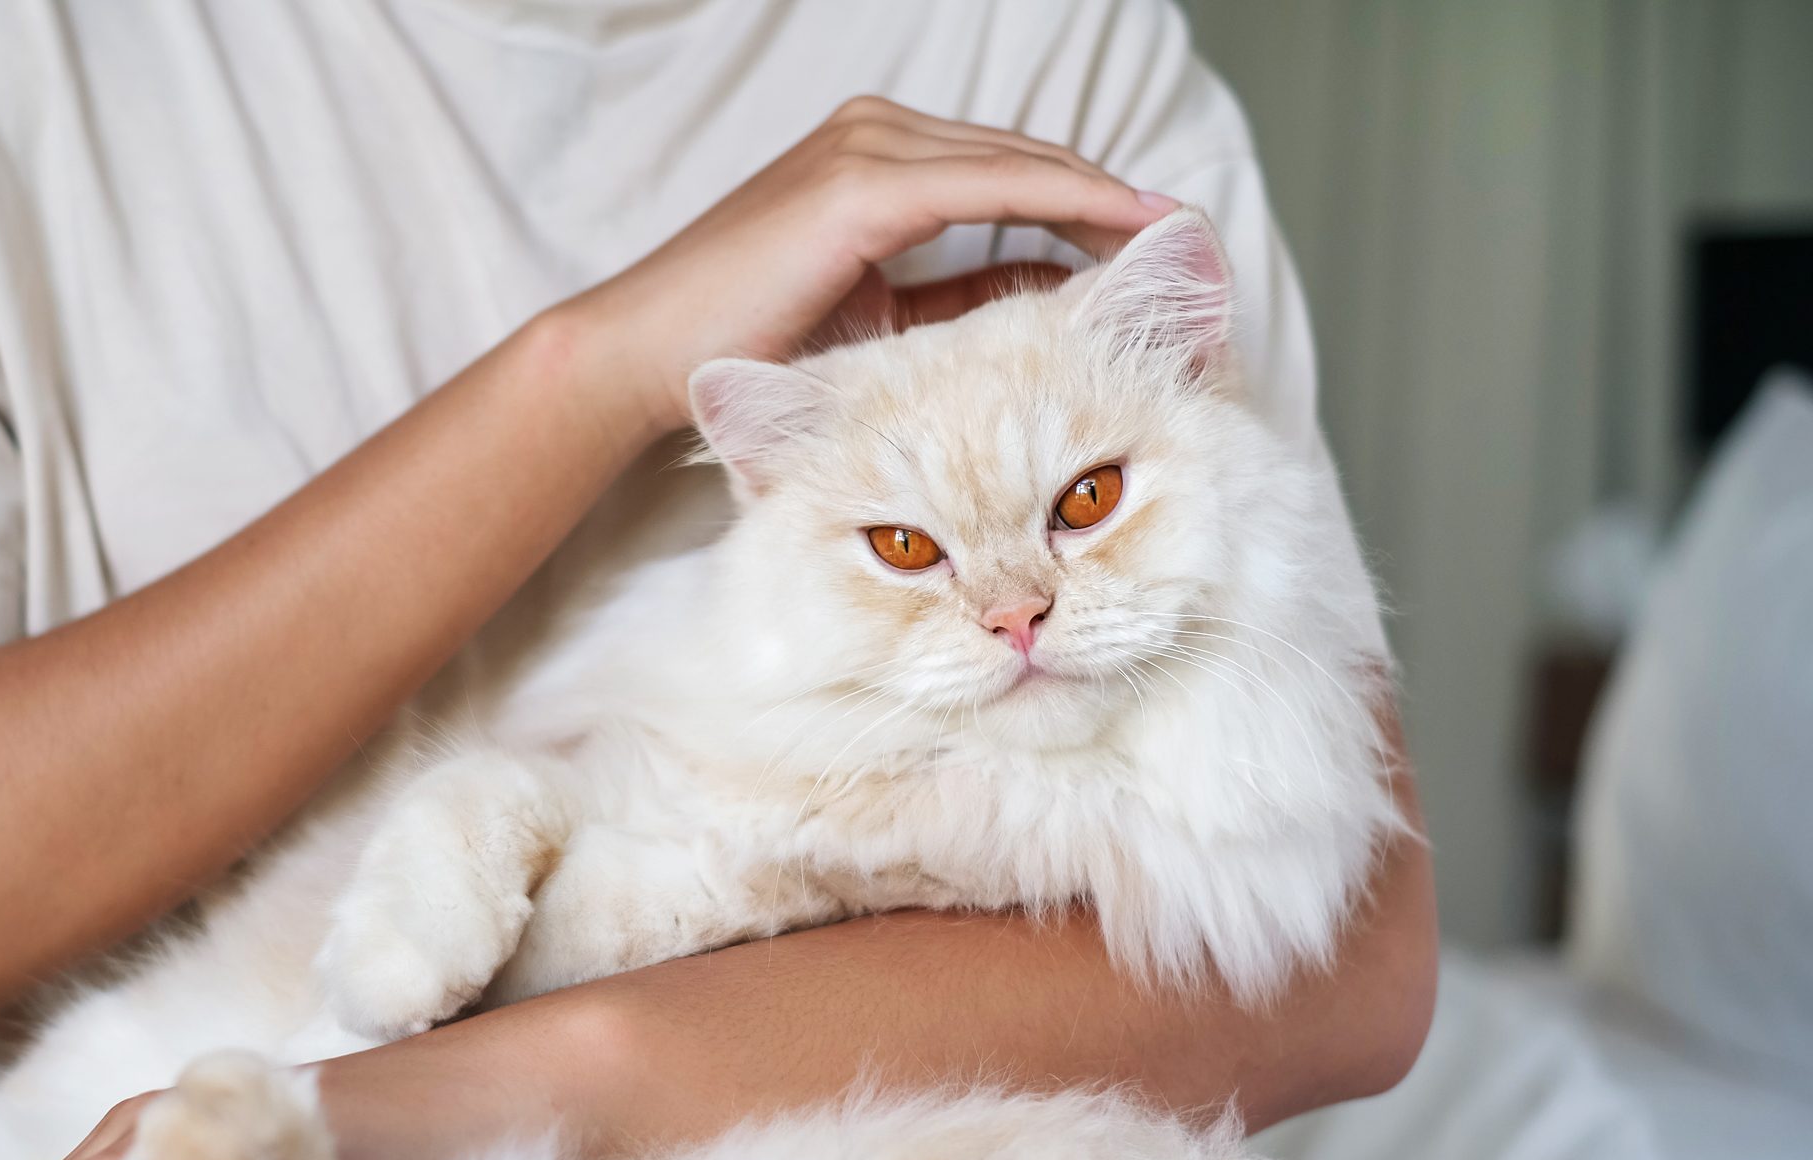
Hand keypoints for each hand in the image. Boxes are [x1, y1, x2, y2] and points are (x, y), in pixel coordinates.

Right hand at [563, 95, 1171, 432]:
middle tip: (1185, 236)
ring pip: (1021, 161)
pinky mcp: (863, 186)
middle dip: (1109, 195)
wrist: (649, 351)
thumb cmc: (749, 346)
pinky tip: (1120, 229)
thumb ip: (955, 298)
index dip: (1082, 203)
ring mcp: (869, 150)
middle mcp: (875, 134)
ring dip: (1102, 196)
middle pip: (1025, 156)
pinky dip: (1064, 203)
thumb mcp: (875, 321)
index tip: (1151, 243)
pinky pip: (994, 186)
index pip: (1005, 171)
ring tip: (1170, 234)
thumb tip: (1047, 300)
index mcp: (872, 159)